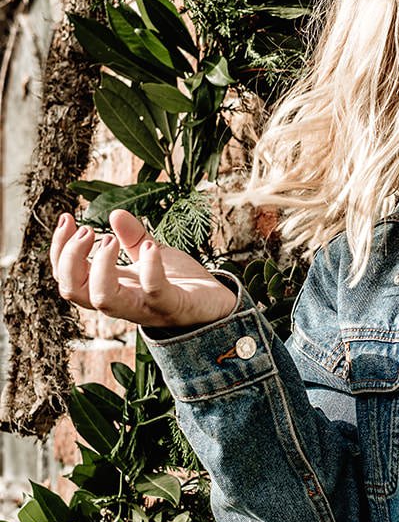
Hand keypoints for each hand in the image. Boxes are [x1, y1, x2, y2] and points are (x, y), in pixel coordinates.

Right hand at [51, 209, 236, 330]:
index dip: (59, 250)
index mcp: (110, 287)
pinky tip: (149, 247)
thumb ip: (133, 238)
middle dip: (70, 258)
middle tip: (86, 230)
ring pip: (104, 300)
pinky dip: (149, 268)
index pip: (68, 277)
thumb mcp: (151, 253)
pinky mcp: (172, 306)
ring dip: (100, 266)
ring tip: (110, 240)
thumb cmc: (179, 282)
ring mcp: (145, 306)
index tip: (67, 217)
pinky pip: (154, 291)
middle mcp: (121, 301)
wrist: (216, 304)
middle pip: (74, 291)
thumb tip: (114, 214)